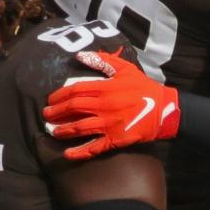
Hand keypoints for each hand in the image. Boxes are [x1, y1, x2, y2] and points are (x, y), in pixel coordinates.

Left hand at [42, 50, 179, 160]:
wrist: (164, 110)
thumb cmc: (144, 88)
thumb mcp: (125, 69)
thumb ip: (103, 61)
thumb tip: (80, 55)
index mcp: (105, 88)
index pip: (75, 90)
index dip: (59, 95)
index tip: (50, 99)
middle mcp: (104, 106)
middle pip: (73, 108)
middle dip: (56, 112)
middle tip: (45, 116)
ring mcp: (109, 124)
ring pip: (80, 128)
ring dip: (63, 130)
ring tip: (52, 132)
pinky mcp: (116, 139)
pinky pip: (94, 147)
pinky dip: (80, 152)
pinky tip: (68, 154)